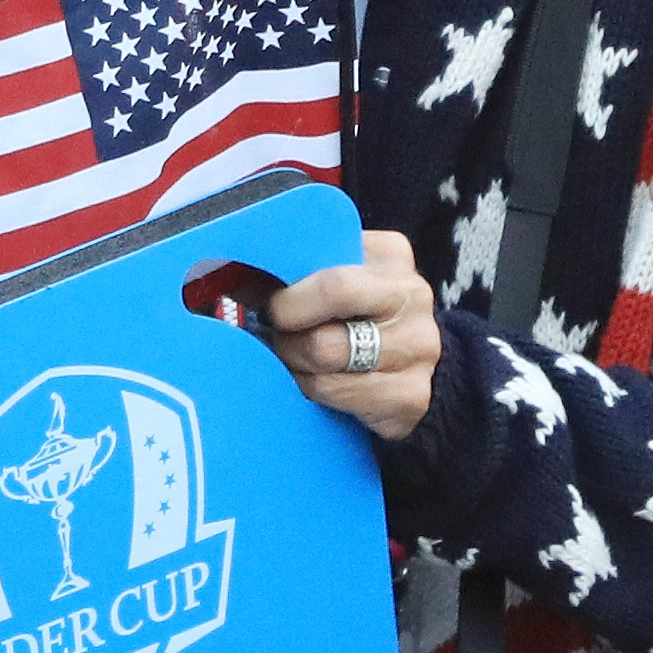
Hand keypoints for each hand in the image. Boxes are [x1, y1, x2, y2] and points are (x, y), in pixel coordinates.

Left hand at [265, 232, 440, 439]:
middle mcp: (412, 297)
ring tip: (297, 361)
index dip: (286, 300)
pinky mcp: (411, 395)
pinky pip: (337, 394)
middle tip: (279, 338)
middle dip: (288, 335)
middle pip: (325, 325)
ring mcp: (418, 347)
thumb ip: (291, 274)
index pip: (329, 280)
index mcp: (390, 257)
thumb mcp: (332, 282)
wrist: (410, 366)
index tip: (268, 308)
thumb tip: (234, 278)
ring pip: (324, 360)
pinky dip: (315, 392)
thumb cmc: (356, 316)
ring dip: (297, 365)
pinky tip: (319, 384)